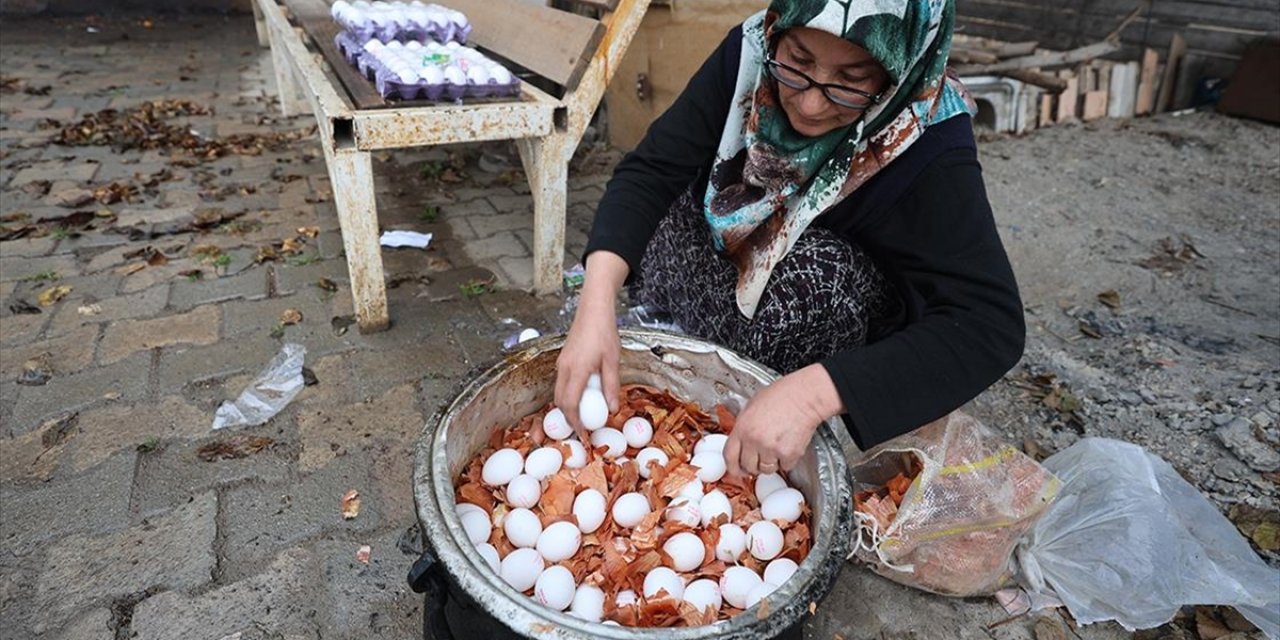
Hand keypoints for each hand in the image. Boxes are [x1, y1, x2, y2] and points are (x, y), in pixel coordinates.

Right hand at [554, 252, 629, 438]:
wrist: (593, 310)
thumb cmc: (605, 333)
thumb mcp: (613, 361)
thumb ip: (611, 386)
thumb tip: (613, 409)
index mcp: (576, 370)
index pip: (570, 404)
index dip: (575, 422)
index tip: (583, 433)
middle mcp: (564, 368)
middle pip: (560, 401)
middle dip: (568, 418)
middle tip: (582, 429)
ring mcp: (561, 363)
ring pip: (558, 392)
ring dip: (567, 406)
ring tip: (582, 416)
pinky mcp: (563, 359)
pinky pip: (561, 383)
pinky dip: (568, 394)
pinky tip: (582, 396)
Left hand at [724, 364, 843, 476]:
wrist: (804, 396)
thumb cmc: (781, 396)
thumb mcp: (751, 407)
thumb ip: (743, 428)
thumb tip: (739, 443)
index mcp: (742, 428)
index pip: (729, 457)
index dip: (732, 466)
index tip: (737, 469)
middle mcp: (755, 441)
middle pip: (748, 467)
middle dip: (753, 464)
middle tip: (760, 455)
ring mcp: (772, 449)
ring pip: (766, 470)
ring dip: (770, 463)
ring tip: (776, 447)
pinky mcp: (789, 454)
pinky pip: (784, 467)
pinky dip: (786, 460)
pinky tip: (787, 445)